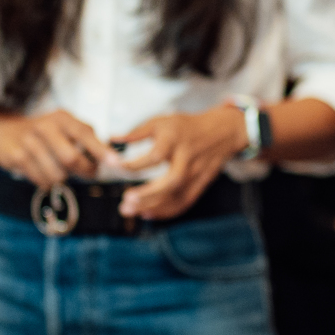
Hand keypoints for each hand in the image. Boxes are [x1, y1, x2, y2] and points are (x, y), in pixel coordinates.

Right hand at [0, 109, 105, 186]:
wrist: (2, 130)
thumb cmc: (44, 132)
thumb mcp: (64, 126)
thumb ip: (87, 138)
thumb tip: (110, 158)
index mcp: (62, 118)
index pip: (85, 134)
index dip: (101, 150)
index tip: (116, 163)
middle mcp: (45, 127)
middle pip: (72, 159)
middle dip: (85, 171)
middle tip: (90, 173)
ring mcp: (29, 142)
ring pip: (57, 175)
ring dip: (64, 178)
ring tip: (58, 168)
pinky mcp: (17, 157)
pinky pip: (42, 180)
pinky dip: (47, 182)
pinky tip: (42, 171)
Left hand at [115, 106, 248, 219]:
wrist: (221, 132)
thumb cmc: (186, 127)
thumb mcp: (161, 121)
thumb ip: (136, 132)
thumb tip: (112, 139)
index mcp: (175, 139)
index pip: (155, 155)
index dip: (134, 164)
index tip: (116, 168)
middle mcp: (187, 158)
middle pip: (171, 181)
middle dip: (148, 194)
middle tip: (126, 200)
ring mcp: (196, 173)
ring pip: (177, 195)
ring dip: (154, 206)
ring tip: (130, 210)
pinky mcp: (201, 184)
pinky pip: (184, 202)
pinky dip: (166, 211)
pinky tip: (148, 213)